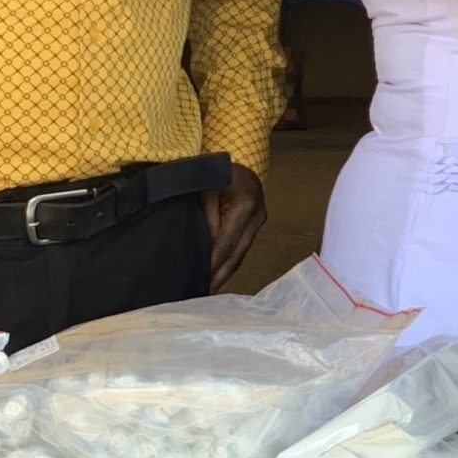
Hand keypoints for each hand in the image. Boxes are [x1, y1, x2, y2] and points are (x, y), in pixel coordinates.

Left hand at [203, 162, 266, 290]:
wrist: (232, 161)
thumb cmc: (212, 172)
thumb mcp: (202, 191)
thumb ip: (205, 218)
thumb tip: (204, 249)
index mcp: (245, 204)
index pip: (226, 243)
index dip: (211, 264)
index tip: (198, 281)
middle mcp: (257, 215)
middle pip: (237, 254)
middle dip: (219, 277)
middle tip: (201, 296)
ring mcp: (259, 221)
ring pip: (240, 255)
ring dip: (224, 274)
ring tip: (207, 292)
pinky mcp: (256, 225)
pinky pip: (240, 249)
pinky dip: (228, 264)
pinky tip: (216, 277)